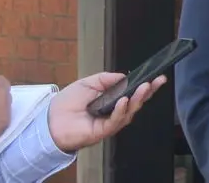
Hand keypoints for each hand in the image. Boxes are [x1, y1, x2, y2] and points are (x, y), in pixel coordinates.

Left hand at [47, 72, 165, 153]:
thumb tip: (125, 76)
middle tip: (158, 81)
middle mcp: (113, 112)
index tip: (158, 77)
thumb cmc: (67, 102)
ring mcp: (109, 122)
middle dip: (148, 92)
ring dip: (138, 99)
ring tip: (144, 87)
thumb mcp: (88, 83)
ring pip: (129, 112)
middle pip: (136, 103)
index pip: (133, 93)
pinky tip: (124, 101)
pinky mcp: (102, 131)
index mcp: (111, 100)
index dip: (146, 86)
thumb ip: (106, 79)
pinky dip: (121, 110)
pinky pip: (116, 121)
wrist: (50, 119)